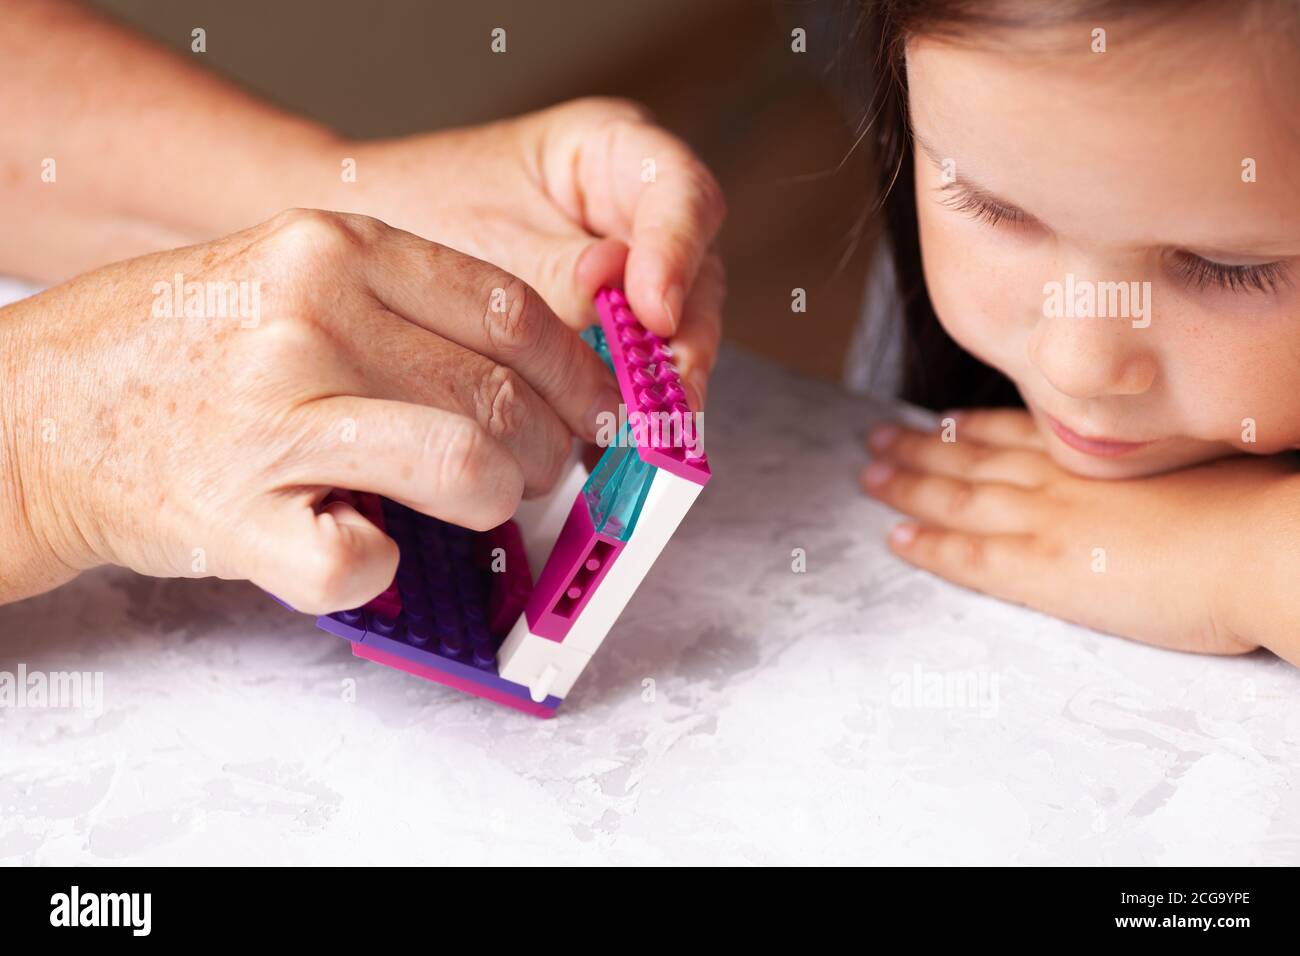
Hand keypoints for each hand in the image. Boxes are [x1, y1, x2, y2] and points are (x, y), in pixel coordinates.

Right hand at [0, 209, 619, 610]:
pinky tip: (360, 544)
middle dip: (551, 449)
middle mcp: (309, 319)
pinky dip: (381, 567)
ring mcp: (273, 416)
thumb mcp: (286, 272)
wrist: (30, 410)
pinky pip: (363, 559)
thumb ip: (399, 304)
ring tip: (473, 507)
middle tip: (544, 471)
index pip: (510, 309)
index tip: (597, 407)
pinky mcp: (238, 514)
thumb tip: (530, 366)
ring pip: (466, 465)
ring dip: (493, 501)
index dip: (578, 371)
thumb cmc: (175, 348)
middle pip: (503, 394)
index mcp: (333, 249)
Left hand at [337, 97, 726, 408]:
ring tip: (643, 435)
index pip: (682, 193)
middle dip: (683, 343)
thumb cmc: (420, 210)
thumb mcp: (487, 234)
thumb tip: (617, 290)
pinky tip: (609, 443)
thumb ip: (556, 265)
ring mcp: (633, 274)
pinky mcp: (613, 331)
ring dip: (662, 386)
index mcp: (613, 152)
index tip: (654, 312)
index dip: (678, 254)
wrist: (367, 245)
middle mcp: (638, 212)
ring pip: (679, 331)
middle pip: (698, 273)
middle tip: (667, 403)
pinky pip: (638, 368)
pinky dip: (627, 406)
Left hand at [860, 409, 1292, 655]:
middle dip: (920, 449)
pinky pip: (967, 558)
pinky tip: (896, 541)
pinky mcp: (1042, 572)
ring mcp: (1045, 522)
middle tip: (877, 439)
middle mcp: (1060, 479)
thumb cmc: (1252, 507)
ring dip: (907, 488)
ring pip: (955, 500)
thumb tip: (1150, 475)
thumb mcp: (1196, 467)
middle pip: (972, 459)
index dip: (973, 427)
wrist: (1261, 546)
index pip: (1018, 433)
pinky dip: (928, 548)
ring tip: (870, 476)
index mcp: (1096, 455)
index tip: (941, 420)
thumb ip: (1152, 469)